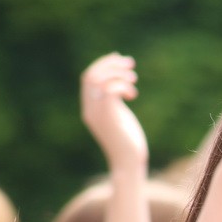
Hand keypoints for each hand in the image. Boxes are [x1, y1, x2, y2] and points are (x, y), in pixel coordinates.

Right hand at [81, 53, 146, 172]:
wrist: (128, 162)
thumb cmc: (128, 141)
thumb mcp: (119, 116)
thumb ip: (115, 100)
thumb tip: (121, 81)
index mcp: (89, 108)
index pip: (88, 78)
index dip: (103, 64)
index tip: (121, 59)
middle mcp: (89, 109)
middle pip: (91, 75)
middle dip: (110, 64)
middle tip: (130, 64)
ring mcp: (96, 114)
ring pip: (98, 80)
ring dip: (118, 73)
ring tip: (133, 79)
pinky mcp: (108, 117)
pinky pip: (109, 91)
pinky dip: (121, 85)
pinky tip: (132, 94)